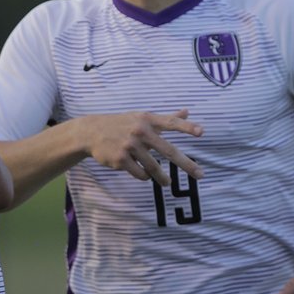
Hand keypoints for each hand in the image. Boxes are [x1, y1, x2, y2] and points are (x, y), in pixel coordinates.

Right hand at [81, 109, 203, 184]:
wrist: (92, 132)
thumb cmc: (123, 124)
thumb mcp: (142, 117)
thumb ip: (167, 117)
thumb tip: (187, 111)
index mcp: (148, 119)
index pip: (171, 122)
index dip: (187, 127)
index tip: (202, 132)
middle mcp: (140, 131)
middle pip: (168, 150)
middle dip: (186, 164)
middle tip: (200, 174)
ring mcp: (130, 146)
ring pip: (154, 167)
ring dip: (162, 177)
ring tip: (168, 183)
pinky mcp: (120, 159)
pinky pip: (140, 173)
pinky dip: (144, 176)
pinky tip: (143, 174)